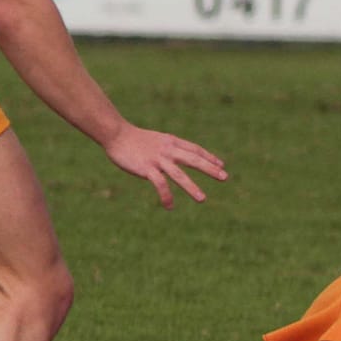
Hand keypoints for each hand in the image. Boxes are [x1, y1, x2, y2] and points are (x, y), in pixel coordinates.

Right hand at [103, 125, 227, 207]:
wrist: (116, 134)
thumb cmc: (135, 139)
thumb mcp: (157, 140)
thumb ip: (168, 148)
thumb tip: (177, 157)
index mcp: (172, 142)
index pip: (195, 149)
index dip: (209, 157)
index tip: (221, 164)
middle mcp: (168, 150)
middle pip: (194, 160)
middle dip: (210, 169)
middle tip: (225, 177)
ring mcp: (158, 159)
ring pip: (179, 175)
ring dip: (192, 188)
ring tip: (202, 199)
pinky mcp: (146, 169)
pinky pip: (160, 184)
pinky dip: (166, 196)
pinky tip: (170, 206)